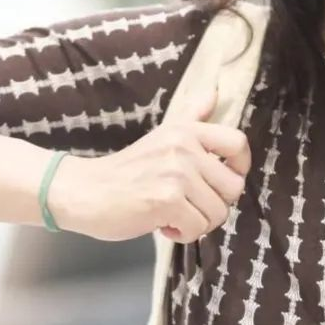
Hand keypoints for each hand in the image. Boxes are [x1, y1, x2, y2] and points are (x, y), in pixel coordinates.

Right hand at [49, 84, 250, 242]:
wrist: (84, 191)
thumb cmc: (127, 171)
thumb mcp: (162, 135)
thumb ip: (192, 116)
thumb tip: (215, 90)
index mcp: (186, 131)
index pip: (238, 143)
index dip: (240, 168)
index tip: (221, 182)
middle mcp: (184, 147)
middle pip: (234, 187)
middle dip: (216, 205)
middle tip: (189, 205)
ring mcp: (176, 173)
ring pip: (218, 213)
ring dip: (197, 223)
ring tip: (172, 214)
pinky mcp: (166, 200)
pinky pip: (198, 228)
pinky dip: (182, 234)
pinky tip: (163, 224)